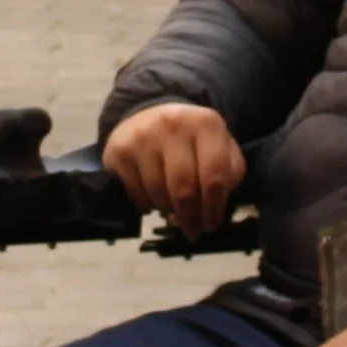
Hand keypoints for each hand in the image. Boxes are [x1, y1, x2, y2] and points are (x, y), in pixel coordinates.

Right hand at [103, 102, 242, 235]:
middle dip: (189, 217)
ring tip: (173, 209)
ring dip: (168, 210)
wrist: (149, 115)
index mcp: (206, 123)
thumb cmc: (192, 141)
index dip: (214, 207)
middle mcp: (174, 124)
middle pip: (184, 188)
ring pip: (158, 193)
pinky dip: (147, 204)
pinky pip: (136, 193)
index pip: (215, 175)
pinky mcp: (120, 149)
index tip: (211, 226)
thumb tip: (207, 212)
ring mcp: (143, 136)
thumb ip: (226, 178)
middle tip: (192, 231)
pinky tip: (153, 198)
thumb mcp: (221, 149)